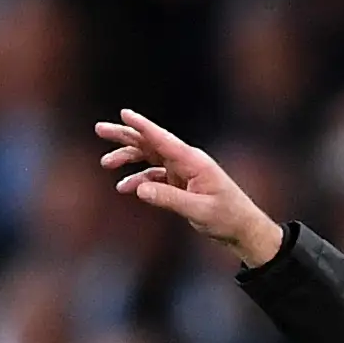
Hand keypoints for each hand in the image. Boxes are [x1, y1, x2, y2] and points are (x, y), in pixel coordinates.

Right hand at [96, 110, 281, 266]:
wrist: (243, 229)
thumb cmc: (227, 217)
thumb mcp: (198, 210)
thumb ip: (168, 199)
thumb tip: (138, 189)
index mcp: (193, 161)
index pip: (163, 139)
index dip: (143, 126)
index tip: (125, 113)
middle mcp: (186, 161)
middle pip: (151, 143)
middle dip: (125, 136)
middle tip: (99, 129)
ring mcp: (183, 171)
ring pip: (149, 159)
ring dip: (128, 159)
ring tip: (106, 163)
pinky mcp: (181, 184)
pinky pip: (155, 177)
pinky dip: (140, 180)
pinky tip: (125, 188)